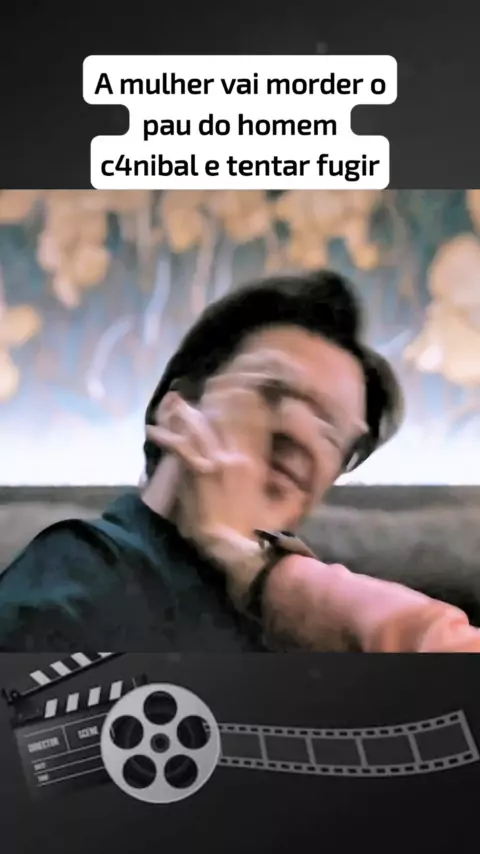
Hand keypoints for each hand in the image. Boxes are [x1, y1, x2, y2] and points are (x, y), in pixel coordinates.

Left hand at [146, 350, 319, 596]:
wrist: (236, 547)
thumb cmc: (256, 533)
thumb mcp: (280, 512)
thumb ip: (291, 497)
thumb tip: (302, 489)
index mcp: (255, 464)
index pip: (252, 426)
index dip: (245, 407)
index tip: (238, 390)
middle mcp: (237, 456)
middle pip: (224, 421)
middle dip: (214, 403)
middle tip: (202, 389)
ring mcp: (217, 462)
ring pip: (200, 429)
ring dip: (185, 415)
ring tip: (173, 403)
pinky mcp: (198, 472)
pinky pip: (180, 447)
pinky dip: (166, 437)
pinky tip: (153, 430)